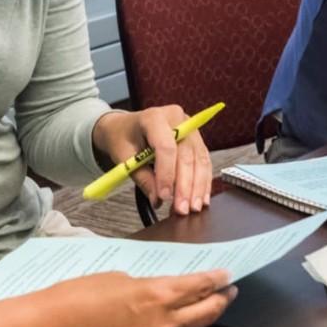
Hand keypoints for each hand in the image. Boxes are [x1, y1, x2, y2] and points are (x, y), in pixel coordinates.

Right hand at [41, 270, 234, 326]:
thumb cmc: (79, 295)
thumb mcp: (119, 276)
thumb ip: (147, 284)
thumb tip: (158, 290)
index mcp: (158, 295)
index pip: (200, 286)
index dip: (217, 279)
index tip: (227, 273)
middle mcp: (163, 323)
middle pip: (206, 312)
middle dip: (221, 300)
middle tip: (230, 289)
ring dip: (202, 314)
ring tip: (208, 302)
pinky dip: (178, 326)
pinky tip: (176, 318)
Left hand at [92, 106, 212, 214]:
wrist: (126, 126)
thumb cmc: (123, 137)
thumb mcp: (123, 157)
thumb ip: (142, 178)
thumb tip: (158, 199)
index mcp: (154, 117)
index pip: (166, 147)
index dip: (167, 174)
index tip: (164, 196)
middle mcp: (176, 118)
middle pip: (186, 154)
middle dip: (185, 186)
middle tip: (181, 209)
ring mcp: (189, 127)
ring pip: (199, 159)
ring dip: (197, 187)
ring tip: (192, 208)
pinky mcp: (196, 139)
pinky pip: (203, 161)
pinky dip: (203, 182)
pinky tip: (201, 198)